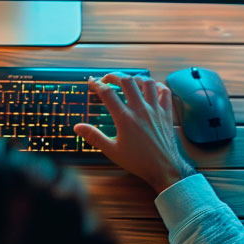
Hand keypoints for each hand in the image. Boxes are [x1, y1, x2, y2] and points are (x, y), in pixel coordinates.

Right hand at [74, 73, 196, 192]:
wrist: (163, 168)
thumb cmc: (137, 161)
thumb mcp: (111, 151)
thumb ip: (94, 136)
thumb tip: (77, 127)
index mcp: (124, 118)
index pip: (107, 93)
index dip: (97, 84)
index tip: (91, 82)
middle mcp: (140, 109)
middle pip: (126, 81)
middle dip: (114, 76)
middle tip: (107, 79)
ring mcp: (155, 109)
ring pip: (147, 82)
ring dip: (135, 78)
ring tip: (128, 81)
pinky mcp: (166, 113)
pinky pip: (164, 92)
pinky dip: (157, 86)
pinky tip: (151, 88)